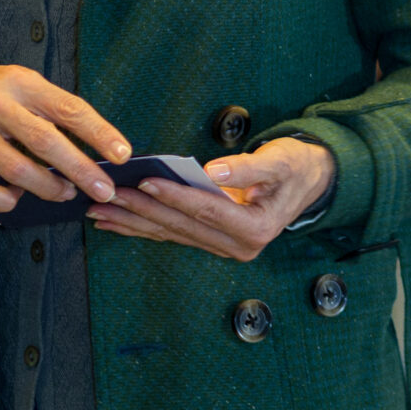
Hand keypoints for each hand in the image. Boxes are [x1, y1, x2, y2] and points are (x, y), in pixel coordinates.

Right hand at [0, 63, 130, 213]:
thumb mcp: (26, 83)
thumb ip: (56, 108)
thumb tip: (99, 146)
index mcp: (20, 82)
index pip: (67, 108)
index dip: (98, 133)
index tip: (122, 154)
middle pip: (44, 142)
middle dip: (80, 170)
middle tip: (103, 189)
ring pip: (16, 170)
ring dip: (48, 188)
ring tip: (67, 192)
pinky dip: (6, 200)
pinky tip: (19, 196)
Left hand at [87, 136, 336, 261]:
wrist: (309, 182)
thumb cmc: (296, 168)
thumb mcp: (280, 162)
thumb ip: (248, 168)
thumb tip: (213, 170)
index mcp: (255, 229)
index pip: (207, 210)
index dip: (175, 196)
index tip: (146, 182)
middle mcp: (238, 246)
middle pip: (181, 226)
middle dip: (142, 211)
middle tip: (109, 196)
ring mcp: (223, 247)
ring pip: (171, 234)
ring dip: (133, 223)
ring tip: (101, 211)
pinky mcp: (212, 241)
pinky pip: (173, 235)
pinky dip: (143, 228)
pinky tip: (118, 223)